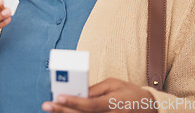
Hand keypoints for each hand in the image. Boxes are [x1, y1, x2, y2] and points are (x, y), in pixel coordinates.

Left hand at [42, 78, 157, 112]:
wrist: (148, 108)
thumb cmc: (129, 93)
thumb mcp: (113, 84)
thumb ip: (95, 89)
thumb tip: (77, 92)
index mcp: (113, 104)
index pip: (90, 105)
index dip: (74, 101)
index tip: (59, 96)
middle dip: (62, 111)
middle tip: (46, 105)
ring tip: (51, 109)